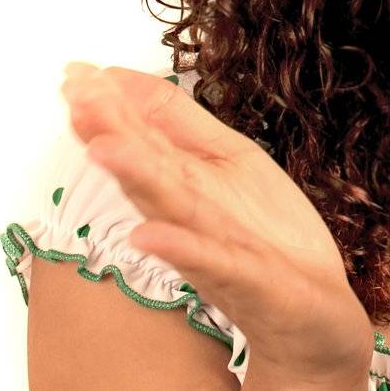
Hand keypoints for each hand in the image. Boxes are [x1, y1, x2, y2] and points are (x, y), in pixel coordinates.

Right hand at [60, 63, 374, 389]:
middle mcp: (189, 215)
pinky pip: (213, 264)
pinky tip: (148, 236)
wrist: (314, 317)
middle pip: (146, 169)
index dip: (114, 105)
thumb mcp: (229, 162)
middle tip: (76, 98)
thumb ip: (180, 125)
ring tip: (104, 149)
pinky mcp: (249, 283)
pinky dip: (182, 250)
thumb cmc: (267, 238)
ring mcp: (216, 250)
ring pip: (170, 210)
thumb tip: (127, 81)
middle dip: (112, 133)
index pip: (144, 136)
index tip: (75, 73)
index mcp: (187, 182)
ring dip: (137, 180)